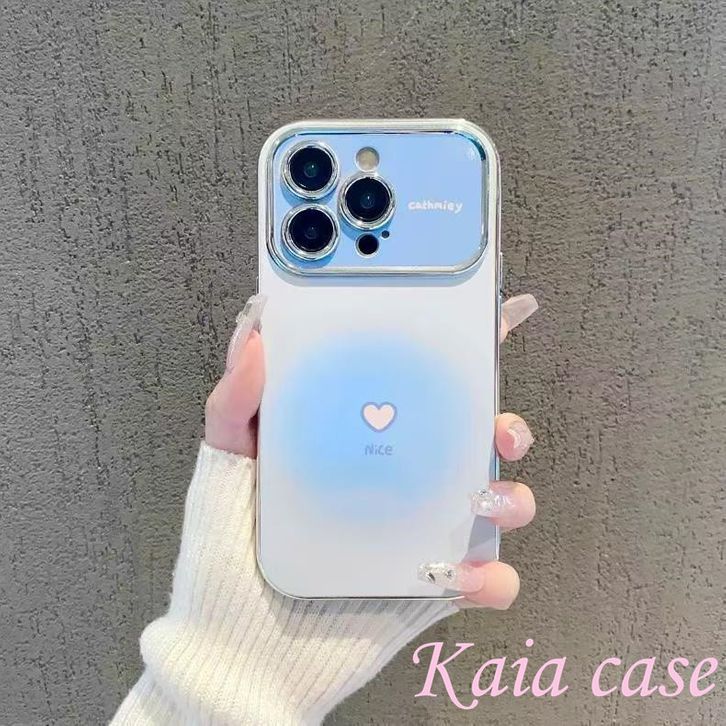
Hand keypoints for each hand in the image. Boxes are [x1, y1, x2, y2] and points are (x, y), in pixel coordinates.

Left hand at [205, 293, 537, 607]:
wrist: (239, 649)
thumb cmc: (229, 550)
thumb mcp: (224, 466)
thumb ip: (234, 401)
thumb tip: (255, 331)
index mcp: (364, 437)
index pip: (419, 382)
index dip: (462, 345)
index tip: (495, 312)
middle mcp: (402, 476)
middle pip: (477, 435)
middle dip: (505, 422)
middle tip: (496, 429)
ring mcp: (423, 529)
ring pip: (499, 500)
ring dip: (512, 495)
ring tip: (479, 502)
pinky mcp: (436, 585)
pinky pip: (488, 578)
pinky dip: (490, 577)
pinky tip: (458, 576)